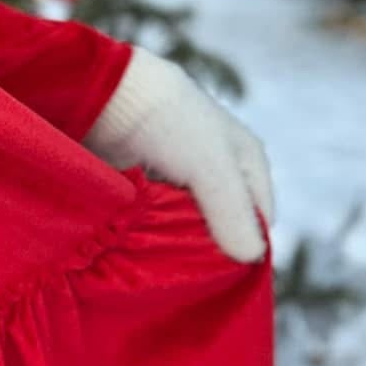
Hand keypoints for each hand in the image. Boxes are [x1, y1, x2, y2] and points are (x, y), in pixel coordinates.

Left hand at [84, 47, 273, 263]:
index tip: (222, 272)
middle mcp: (217, 171)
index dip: (245, 246)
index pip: (258, 221)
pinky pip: (155, 222)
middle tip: (186, 269)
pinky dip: (149, 233)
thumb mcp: (212, 167)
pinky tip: (139, 246)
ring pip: (186, 227)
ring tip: (159, 258)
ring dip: (174, 242)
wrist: (108, 94)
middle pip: (222, 227)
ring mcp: (179, 180)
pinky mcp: (144, 187)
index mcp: (246, 162)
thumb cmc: (170, 122)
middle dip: (207, 248)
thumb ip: (233, 213)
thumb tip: (251, 259)